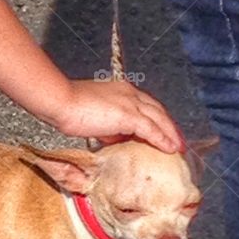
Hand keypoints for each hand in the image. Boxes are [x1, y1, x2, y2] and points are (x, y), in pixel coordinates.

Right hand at [51, 78, 183, 152]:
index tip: (162, 129)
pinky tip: (170, 149)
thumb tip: (114, 138)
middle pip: (157, 110)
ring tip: (178, 147)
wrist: (60, 101)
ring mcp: (130, 103)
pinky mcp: (128, 115)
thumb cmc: (68, 108)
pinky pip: (151, 129)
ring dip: (171, 133)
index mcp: (121, 90)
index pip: (146, 104)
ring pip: (159, 118)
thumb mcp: (92, 117)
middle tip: (177, 139)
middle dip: (169, 125)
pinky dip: (163, 139)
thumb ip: (106, 125)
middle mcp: (129, 93)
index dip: (156, 118)